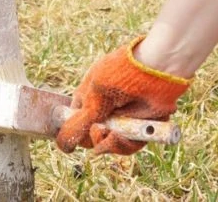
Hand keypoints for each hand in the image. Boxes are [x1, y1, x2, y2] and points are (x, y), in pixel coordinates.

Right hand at [55, 36, 190, 155]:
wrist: (154, 71)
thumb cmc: (119, 76)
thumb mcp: (93, 99)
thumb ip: (77, 124)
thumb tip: (63, 147)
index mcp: (88, 97)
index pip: (75, 122)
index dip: (75, 132)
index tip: (76, 135)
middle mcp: (104, 110)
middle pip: (91, 137)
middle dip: (92, 138)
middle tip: (99, 130)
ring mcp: (121, 119)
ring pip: (108, 144)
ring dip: (108, 143)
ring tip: (112, 133)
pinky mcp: (138, 127)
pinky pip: (127, 145)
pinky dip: (123, 144)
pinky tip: (121, 135)